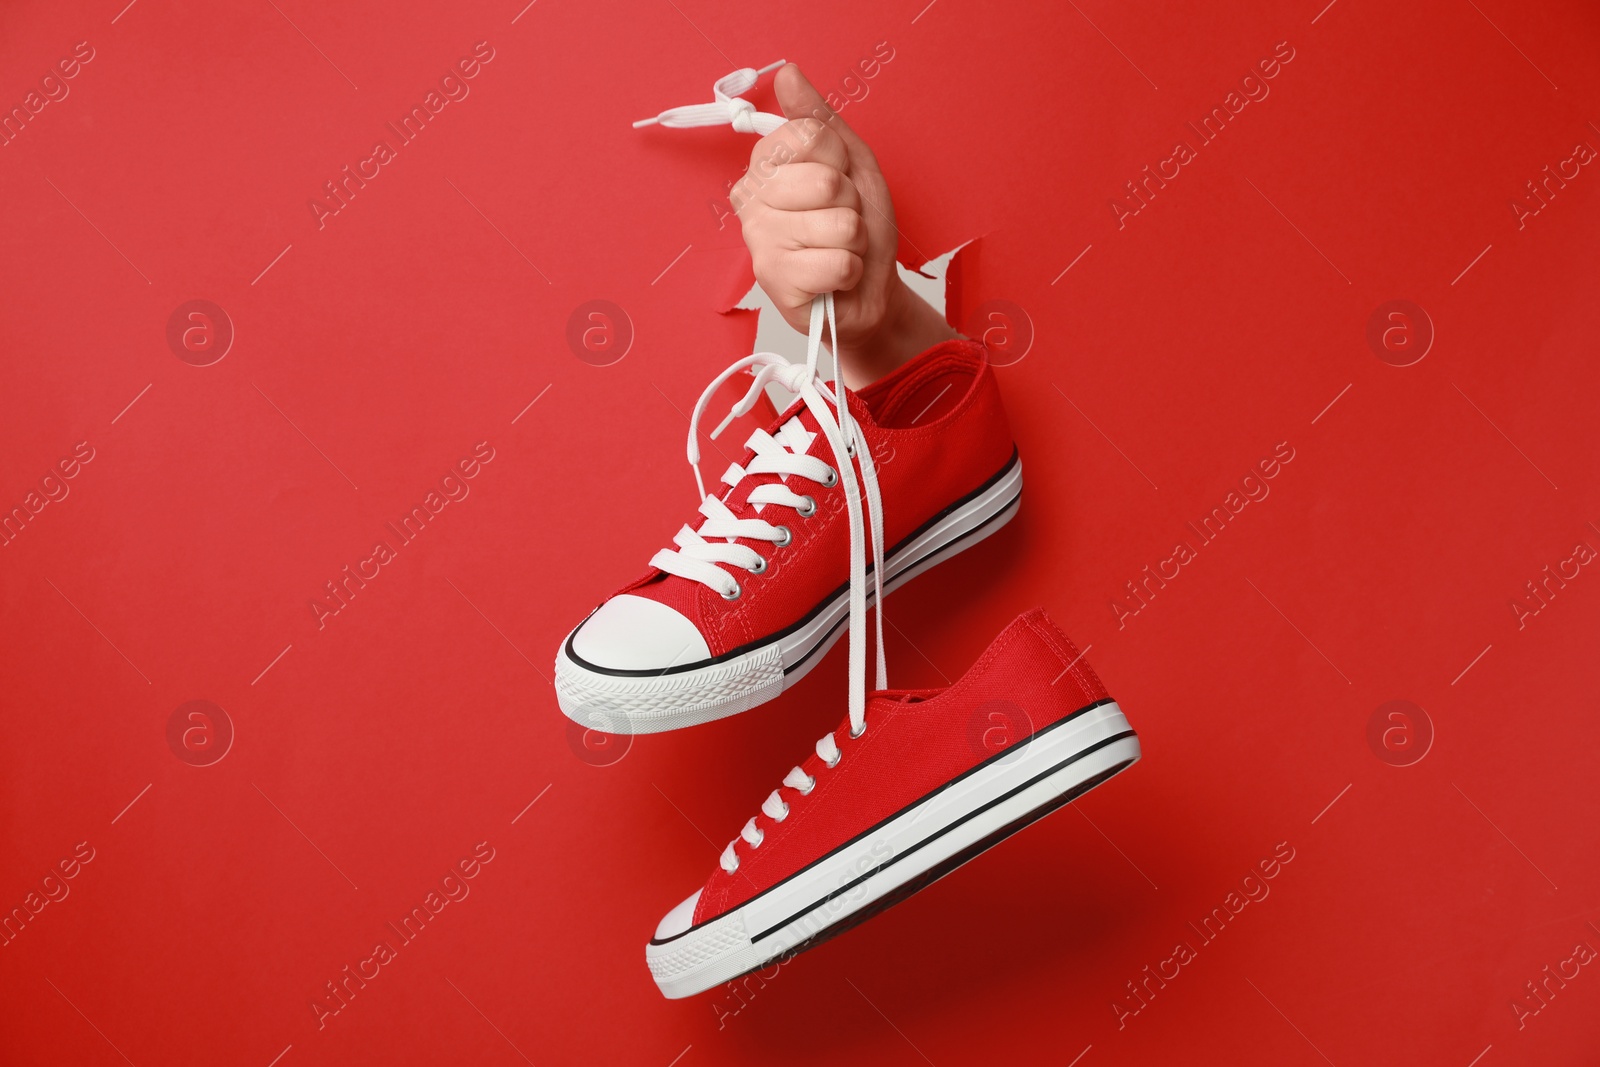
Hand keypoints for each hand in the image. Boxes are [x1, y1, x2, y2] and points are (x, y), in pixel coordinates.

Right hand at [730, 64, 955, 387]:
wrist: (869, 290)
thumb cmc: (858, 230)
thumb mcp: (850, 164)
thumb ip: (818, 120)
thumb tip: (788, 74)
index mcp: (765, 166)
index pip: (806, 135)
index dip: (838, 160)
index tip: (836, 182)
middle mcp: (752, 201)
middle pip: (824, 181)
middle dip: (849, 205)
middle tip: (839, 223)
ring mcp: (759, 243)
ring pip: (837, 224)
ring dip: (852, 241)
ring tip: (837, 250)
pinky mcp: (775, 282)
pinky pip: (837, 263)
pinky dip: (849, 271)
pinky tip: (832, 277)